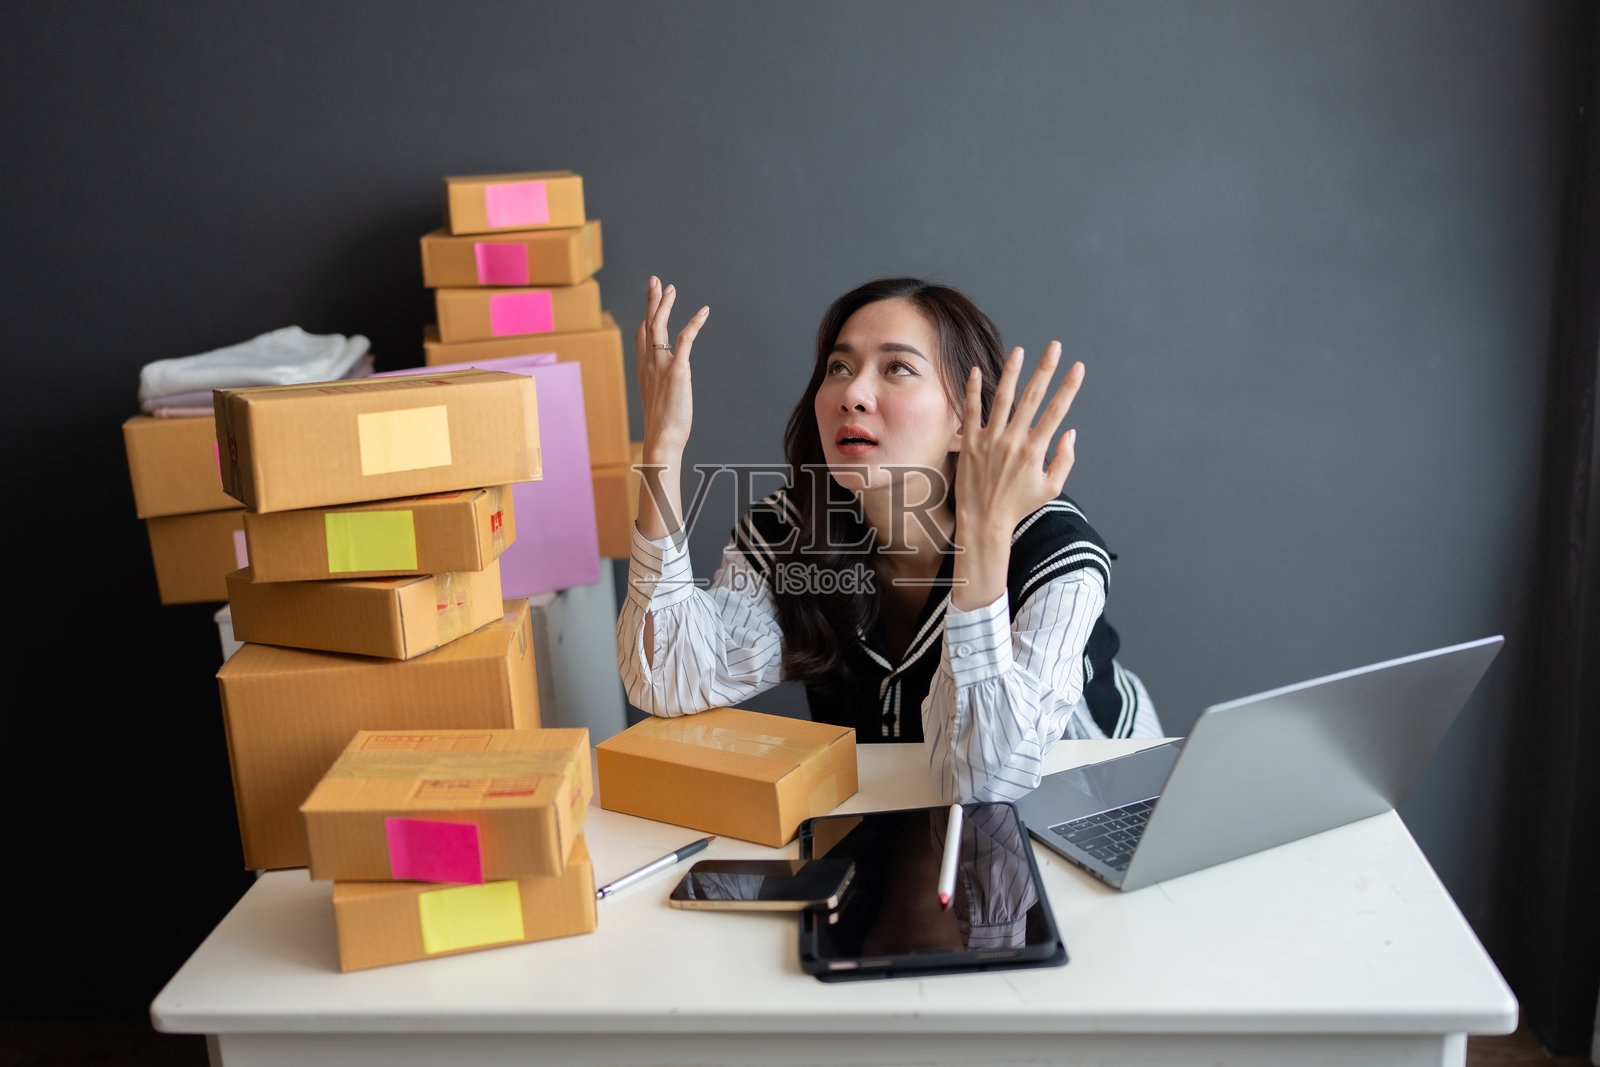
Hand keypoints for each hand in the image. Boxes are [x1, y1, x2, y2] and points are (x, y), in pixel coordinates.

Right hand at [635, 276, 709, 461]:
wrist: (662, 439)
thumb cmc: (662, 428)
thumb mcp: (658, 403)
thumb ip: (660, 390)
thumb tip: (666, 390)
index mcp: (643, 371)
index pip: (641, 337)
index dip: (645, 318)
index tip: (650, 305)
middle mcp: (648, 364)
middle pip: (647, 324)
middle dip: (651, 300)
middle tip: (656, 281)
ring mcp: (661, 365)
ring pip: (659, 326)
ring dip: (664, 304)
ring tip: (671, 287)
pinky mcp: (677, 370)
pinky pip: (684, 339)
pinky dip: (694, 323)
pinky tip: (703, 311)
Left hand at [955, 342, 1082, 543]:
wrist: (984, 522)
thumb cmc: (1018, 506)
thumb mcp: (1051, 488)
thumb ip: (1064, 460)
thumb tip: (1070, 432)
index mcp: (1036, 451)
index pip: (1057, 411)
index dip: (1069, 387)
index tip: (1078, 367)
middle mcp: (1014, 441)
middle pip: (1033, 397)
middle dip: (1046, 368)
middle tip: (1054, 346)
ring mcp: (990, 440)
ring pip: (1003, 398)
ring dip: (1013, 372)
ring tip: (1020, 351)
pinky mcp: (970, 443)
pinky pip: (971, 411)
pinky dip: (973, 390)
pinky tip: (977, 370)